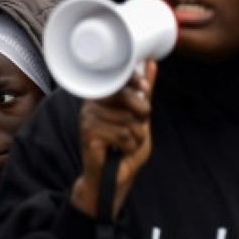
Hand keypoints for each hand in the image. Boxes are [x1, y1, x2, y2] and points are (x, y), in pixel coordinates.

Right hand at [70, 61, 154, 220]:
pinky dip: (129, 146)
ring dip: (136, 136)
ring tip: (125, 143)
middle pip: (129, 99)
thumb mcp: (140, 115)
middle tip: (135, 130)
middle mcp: (91, 104)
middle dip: (142, 117)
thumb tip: (150, 61)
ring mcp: (87, 119)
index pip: (120, 79)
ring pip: (129, 120)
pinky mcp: (88, 135)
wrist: (114, 176)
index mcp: (102, 96)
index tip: (144, 89)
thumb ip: (144, 91)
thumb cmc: (125, 145)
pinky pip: (123, 135)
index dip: (136, 82)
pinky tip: (118, 150)